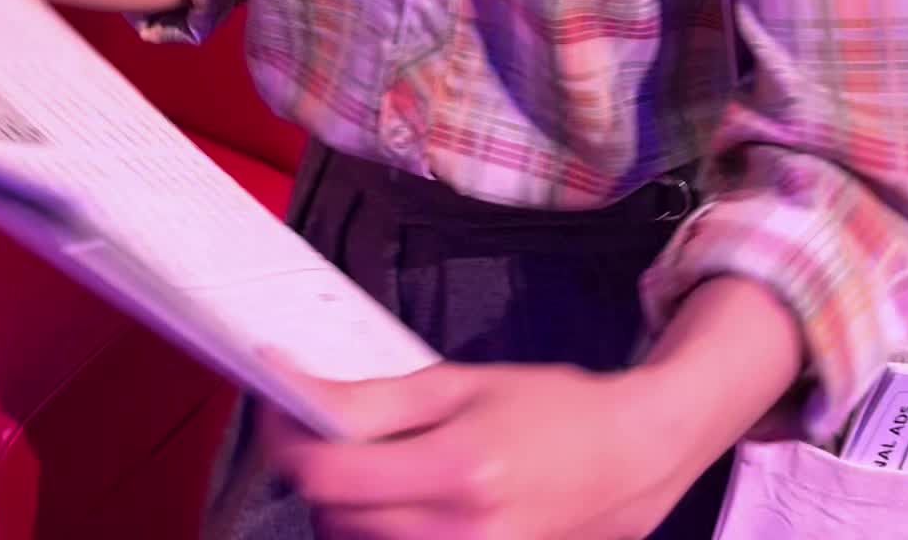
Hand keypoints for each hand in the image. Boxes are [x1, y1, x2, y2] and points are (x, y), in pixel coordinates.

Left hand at [259, 358, 698, 539]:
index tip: (278, 401)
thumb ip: (374, 399)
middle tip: (329, 426)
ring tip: (374, 466)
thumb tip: (297, 392)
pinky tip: (396, 503)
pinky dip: (376, 533)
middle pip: (333, 517)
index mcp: (456, 469)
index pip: (329, 474)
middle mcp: (458, 536)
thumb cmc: (550, 410)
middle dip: (316, 466)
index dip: (286, 437)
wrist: (629, 458)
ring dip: (343, 507)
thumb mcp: (460, 383)